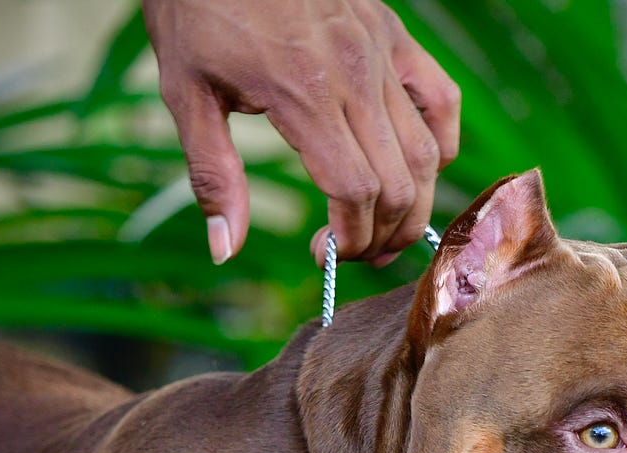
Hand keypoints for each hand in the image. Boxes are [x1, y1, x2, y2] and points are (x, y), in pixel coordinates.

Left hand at [142, 0, 459, 265]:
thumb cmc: (198, 8)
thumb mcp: (184, 92)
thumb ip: (212, 174)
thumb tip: (224, 249)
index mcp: (303, 95)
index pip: (354, 191)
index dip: (349, 238)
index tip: (323, 253)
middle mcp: (355, 76)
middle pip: (398, 184)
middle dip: (382, 236)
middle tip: (354, 254)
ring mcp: (382, 54)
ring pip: (426, 152)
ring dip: (414, 204)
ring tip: (386, 230)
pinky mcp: (394, 36)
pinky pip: (442, 101)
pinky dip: (439, 145)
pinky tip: (417, 169)